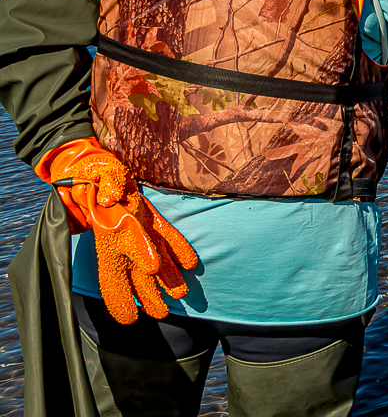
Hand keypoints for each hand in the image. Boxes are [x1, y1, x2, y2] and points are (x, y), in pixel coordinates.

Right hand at [35, 138, 198, 323]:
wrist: (99, 172)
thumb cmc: (99, 177)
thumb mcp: (100, 177)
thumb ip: (106, 186)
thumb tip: (108, 197)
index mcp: (109, 236)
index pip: (118, 263)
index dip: (130, 275)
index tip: (145, 281)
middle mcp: (124, 240)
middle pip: (137, 273)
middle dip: (149, 294)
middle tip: (162, 313)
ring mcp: (141, 231)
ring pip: (155, 260)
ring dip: (167, 278)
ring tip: (180, 297)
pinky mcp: (152, 220)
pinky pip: (167, 237)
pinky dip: (179, 249)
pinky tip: (190, 263)